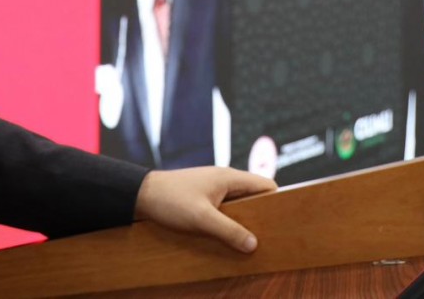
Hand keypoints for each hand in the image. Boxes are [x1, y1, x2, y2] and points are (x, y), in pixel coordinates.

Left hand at [133, 167, 276, 253]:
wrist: (140, 194)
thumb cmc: (170, 200)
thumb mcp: (202, 219)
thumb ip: (229, 231)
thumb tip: (254, 245)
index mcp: (229, 178)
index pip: (266, 185)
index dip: (277, 202)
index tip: (283, 223)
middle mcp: (225, 180)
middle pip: (254, 197)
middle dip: (262, 216)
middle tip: (267, 238)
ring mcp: (213, 188)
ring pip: (239, 205)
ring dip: (244, 221)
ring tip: (248, 242)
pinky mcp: (203, 197)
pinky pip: (225, 209)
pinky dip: (230, 222)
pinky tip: (228, 238)